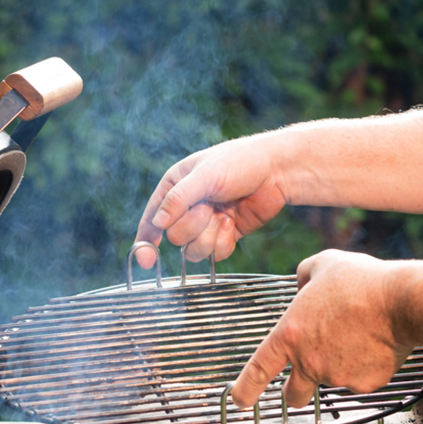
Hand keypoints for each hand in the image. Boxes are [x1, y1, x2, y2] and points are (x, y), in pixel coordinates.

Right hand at [134, 136, 287, 267]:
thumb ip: (179, 199)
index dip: (145, 242)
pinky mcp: (222, 235)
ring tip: (224, 215)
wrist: (276, 171)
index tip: (146, 260)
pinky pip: (214, 254)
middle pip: (174, 237)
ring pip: (193, 251)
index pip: (151, 220)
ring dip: (209, 236)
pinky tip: (233, 223)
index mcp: (173, 188)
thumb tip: (157, 223)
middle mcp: (185, 208)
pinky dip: (224, 242)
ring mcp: (205, 224)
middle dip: (193, 226)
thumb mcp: (206, 175)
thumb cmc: (239, 162)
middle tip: (209, 208)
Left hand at [231, 250, 413, 408]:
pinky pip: (361, 380)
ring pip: (332, 380)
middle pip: (293, 396)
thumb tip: (302, 287)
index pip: (257, 371)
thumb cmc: (363, 283)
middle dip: (295, 393)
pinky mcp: (364, 384)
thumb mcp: (322, 264)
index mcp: (290, 336)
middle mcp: (309, 361)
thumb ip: (304, 276)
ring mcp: (336, 376)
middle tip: (303, 383)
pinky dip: (366, 368)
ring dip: (338, 367)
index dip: (244, 390)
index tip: (239, 400)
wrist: (404, 302)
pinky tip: (376, 345)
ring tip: (358, 337)